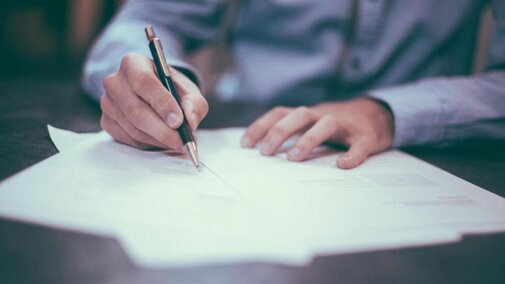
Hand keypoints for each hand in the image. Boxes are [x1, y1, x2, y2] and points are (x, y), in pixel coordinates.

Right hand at [100, 53, 207, 151]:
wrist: (157, 95)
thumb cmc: (172, 90)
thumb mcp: (189, 91)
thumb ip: (194, 104)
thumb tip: (190, 123)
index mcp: (133, 63)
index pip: (143, 81)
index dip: (162, 103)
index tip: (178, 121)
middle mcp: (115, 81)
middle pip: (136, 110)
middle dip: (163, 130)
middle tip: (182, 142)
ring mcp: (108, 103)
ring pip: (133, 128)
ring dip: (159, 139)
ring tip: (178, 142)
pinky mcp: (107, 121)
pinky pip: (129, 139)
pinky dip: (149, 144)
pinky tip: (162, 140)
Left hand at [240, 98, 393, 168]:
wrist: (378, 115)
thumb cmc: (337, 125)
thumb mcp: (312, 124)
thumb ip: (293, 133)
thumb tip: (263, 152)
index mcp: (308, 114)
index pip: (280, 113)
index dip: (261, 126)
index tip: (245, 144)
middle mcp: (324, 115)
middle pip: (299, 115)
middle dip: (279, 132)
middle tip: (265, 152)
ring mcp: (345, 124)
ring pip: (326, 124)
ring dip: (308, 139)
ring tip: (294, 158)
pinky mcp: (366, 136)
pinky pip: (359, 144)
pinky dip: (351, 154)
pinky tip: (342, 165)